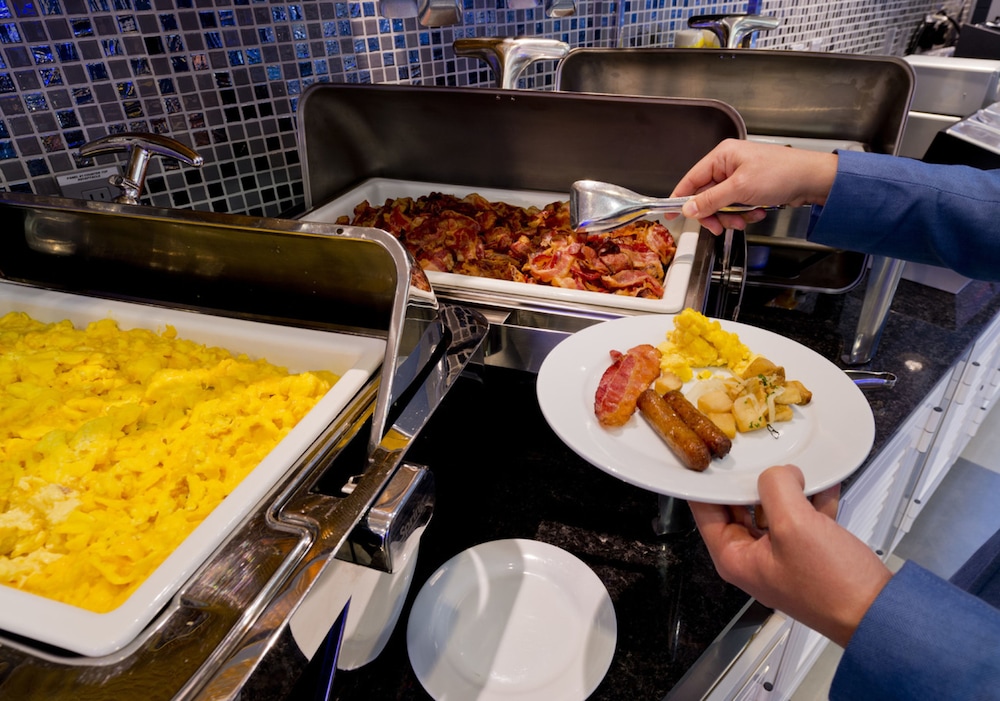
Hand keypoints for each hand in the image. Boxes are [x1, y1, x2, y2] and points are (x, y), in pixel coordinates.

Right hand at [671, 139, 838, 234]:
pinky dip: (744, 213)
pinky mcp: (750, 188)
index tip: (671, 216)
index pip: (691, 179)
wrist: (812, 180)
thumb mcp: (739, 189)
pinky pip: (736, 206)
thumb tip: (688, 209)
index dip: (680, 199)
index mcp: (722, 156)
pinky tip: (757, 211)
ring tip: (746, 217)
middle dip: (715, 213)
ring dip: (731, 216)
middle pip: (706, 196)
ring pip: (721, 205)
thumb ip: (710, 200)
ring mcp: (739, 177)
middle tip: (720, 226)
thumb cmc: (781, 174)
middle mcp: (728, 165)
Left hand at [689, 465, 891, 646]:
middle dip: (753, 480)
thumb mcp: (795, 525)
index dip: (708, 481)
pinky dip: (811, 499)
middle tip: (757, 453)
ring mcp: (780, 555)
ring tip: (794, 466)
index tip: (712, 455)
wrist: (879, 613)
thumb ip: (776, 488)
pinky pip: (802, 516)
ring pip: (773, 508)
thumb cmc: (833, 587)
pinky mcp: (808, 554)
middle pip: (740, 505)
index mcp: (734, 557)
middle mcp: (752, 558)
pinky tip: (823, 481)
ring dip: (786, 488)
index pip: (705, 509)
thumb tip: (777, 472)